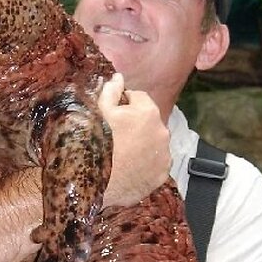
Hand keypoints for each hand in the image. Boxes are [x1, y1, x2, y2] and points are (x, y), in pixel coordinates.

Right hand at [98, 73, 170, 207]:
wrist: (97, 183)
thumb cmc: (97, 142)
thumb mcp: (99, 111)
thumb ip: (111, 91)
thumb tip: (118, 77)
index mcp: (148, 112)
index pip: (139, 97)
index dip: (124, 104)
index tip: (112, 115)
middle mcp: (162, 132)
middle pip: (148, 121)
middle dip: (136, 125)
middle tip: (115, 136)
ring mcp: (164, 155)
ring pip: (153, 143)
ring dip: (143, 144)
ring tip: (122, 154)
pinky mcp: (161, 175)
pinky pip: (155, 164)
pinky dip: (146, 164)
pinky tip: (129, 168)